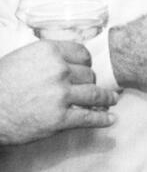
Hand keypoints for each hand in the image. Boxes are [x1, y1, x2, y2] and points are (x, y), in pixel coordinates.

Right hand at [0, 41, 118, 144]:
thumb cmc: (0, 84)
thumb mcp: (23, 58)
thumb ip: (47, 57)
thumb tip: (66, 60)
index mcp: (50, 52)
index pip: (82, 54)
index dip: (86, 63)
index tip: (88, 69)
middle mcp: (59, 70)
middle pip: (88, 74)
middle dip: (89, 82)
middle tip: (91, 88)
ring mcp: (61, 95)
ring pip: (94, 94)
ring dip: (106, 98)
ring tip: (112, 100)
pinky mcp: (60, 118)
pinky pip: (89, 118)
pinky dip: (102, 119)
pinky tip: (110, 119)